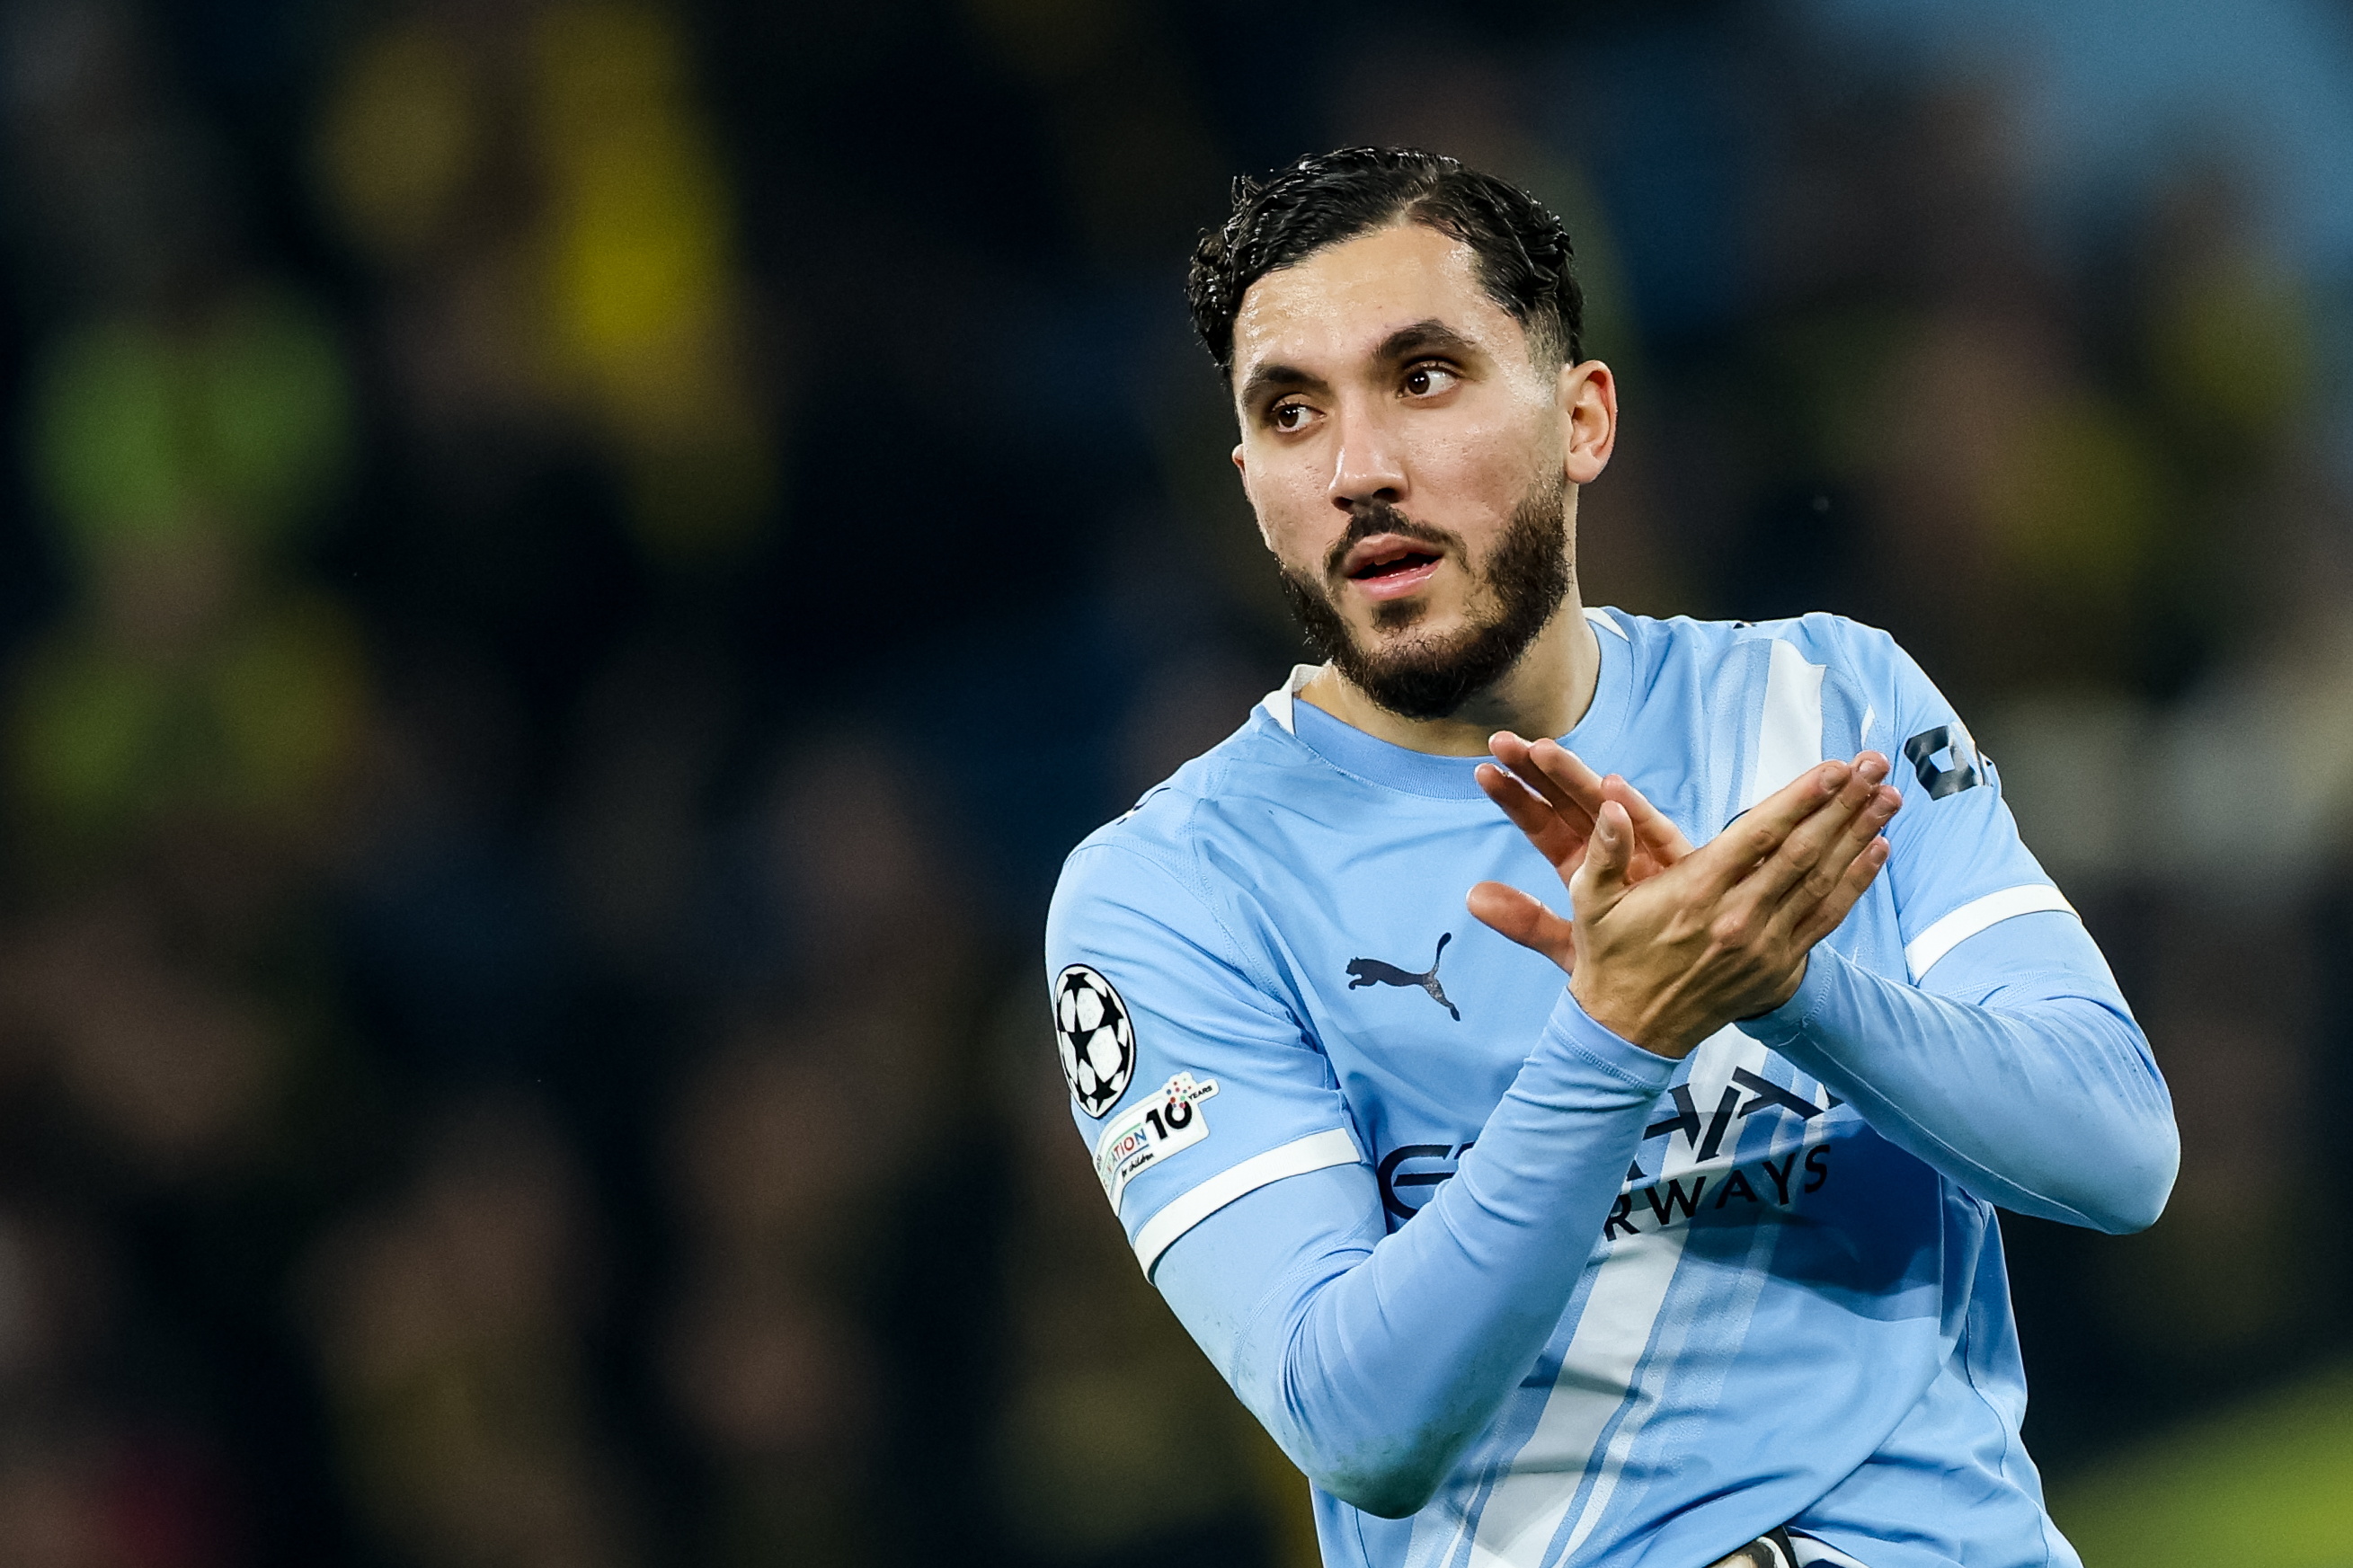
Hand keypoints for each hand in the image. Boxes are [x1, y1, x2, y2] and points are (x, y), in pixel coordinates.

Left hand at [1465, 735, 1691, 972]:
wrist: (1690, 991)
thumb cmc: (1633, 964)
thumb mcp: (1572, 945)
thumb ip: (1525, 922)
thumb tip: (1471, 898)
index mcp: (1583, 867)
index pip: (1543, 826)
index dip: (1516, 800)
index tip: (1484, 773)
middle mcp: (1613, 851)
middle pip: (1569, 804)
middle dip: (1538, 773)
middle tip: (1504, 743)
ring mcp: (1646, 853)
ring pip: (1606, 809)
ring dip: (1576, 780)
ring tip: (1544, 753)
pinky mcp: (1681, 864)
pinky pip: (1654, 835)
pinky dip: (1633, 812)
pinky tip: (1611, 789)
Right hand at [1482, 752, 1901, 1058]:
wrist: (1629, 1030)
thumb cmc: (1612, 957)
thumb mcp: (1591, 900)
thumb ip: (1606, 850)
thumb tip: (1611, 804)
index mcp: (1694, 893)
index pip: (1759, 835)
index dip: (1801, 799)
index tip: (1834, 769)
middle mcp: (1737, 917)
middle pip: (1802, 851)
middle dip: (1843, 804)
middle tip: (1875, 767)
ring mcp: (1763, 945)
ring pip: (1821, 881)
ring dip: (1859, 836)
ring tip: (1887, 797)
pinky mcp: (1778, 967)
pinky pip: (1826, 919)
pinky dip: (1855, 883)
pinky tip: (1877, 850)